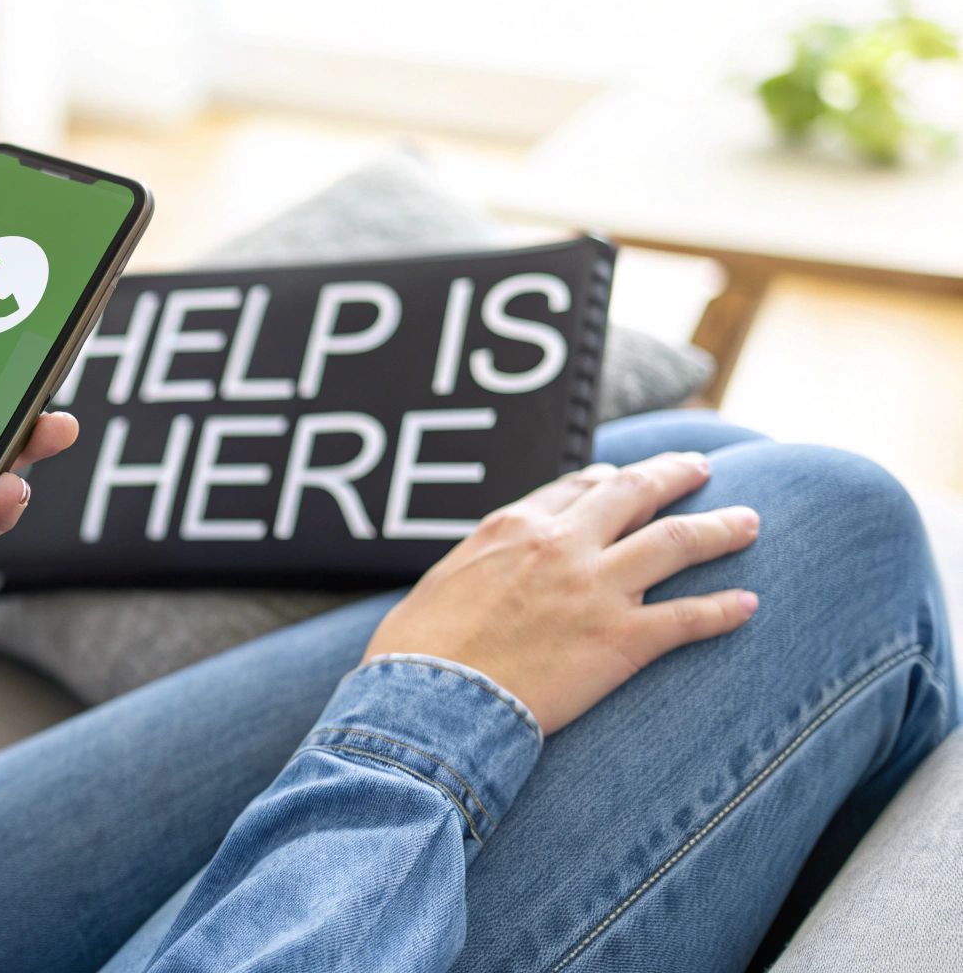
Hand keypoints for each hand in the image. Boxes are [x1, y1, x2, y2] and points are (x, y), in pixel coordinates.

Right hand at [362, 451, 760, 733]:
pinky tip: (749, 605)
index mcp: (515, 526)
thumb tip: (486, 563)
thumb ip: (479, 560)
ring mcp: (594, 589)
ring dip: (721, 529)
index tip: (628, 479)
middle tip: (701, 468)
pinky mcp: (620, 641)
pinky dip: (724, 610)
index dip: (611, 480)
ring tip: (750, 521)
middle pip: (636, 494)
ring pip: (677, 543)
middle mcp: (561, 544)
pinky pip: (687, 618)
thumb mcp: (441, 579)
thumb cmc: (418, 650)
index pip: (579, 487)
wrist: (430, 699)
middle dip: (675, 475)